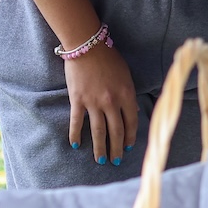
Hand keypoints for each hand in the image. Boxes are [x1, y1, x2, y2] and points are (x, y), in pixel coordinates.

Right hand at [65, 42, 139, 167]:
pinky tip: (76, 145)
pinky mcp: (77, 100)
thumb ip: (128, 94)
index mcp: (126, 94)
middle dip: (116, 148)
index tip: (129, 147)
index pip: (131, 121)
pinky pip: (77, 122)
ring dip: (100, 148)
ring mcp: (93, 102)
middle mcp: (111, 101)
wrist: (86, 46)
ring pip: (98, 131)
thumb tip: (131, 111)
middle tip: (116, 160)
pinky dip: (76, 135)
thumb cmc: (108, 57)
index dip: (130, 136)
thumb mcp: (125, 74)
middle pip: (115, 131)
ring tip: (100, 160)